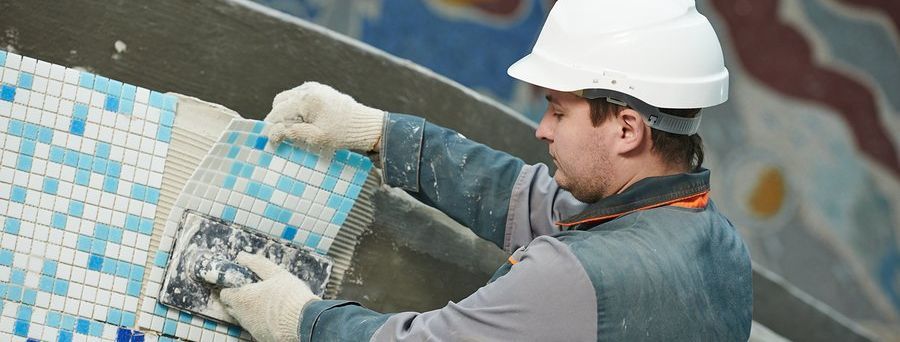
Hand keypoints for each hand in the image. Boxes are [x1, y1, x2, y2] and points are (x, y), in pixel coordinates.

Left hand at [219, 252, 320, 341]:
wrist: (304, 322)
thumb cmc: (289, 296)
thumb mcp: (275, 273)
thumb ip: (256, 264)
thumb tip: (242, 256)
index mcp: (242, 298)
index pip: (224, 294)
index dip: (230, 287)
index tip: (239, 283)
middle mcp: (243, 316)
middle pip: (231, 308)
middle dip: (237, 300)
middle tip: (253, 292)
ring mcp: (252, 329)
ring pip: (244, 319)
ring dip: (249, 311)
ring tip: (265, 303)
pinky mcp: (262, 337)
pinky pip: (256, 327)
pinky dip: (260, 321)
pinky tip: (273, 315)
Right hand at [265, 82, 384, 151]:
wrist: (366, 125)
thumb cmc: (343, 133)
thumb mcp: (317, 137)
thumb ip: (293, 133)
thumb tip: (273, 132)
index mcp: (306, 99)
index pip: (278, 112)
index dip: (272, 127)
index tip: (273, 142)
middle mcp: (308, 89)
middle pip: (280, 102)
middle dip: (278, 118)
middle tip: (284, 135)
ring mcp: (315, 87)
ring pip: (289, 98)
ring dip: (287, 113)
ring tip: (296, 130)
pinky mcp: (321, 90)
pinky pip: (300, 97)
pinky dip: (297, 108)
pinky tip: (306, 122)